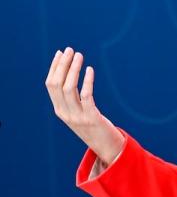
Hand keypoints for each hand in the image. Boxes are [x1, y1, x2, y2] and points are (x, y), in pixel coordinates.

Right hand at [45, 48, 124, 163]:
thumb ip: (73, 99)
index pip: (50, 85)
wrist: (107, 147)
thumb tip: (71, 75)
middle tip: (70, 50)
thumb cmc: (95, 126)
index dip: (54, 68)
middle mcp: (65, 113)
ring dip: (73, 69)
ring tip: (80, 56)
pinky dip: (87, 81)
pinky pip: (86, 96)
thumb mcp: (78, 112)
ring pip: (69, 88)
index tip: (60, 53)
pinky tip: (90, 70)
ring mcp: (77, 116)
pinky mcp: (91, 117)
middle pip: (57, 84)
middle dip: (62, 65)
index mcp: (59, 110)